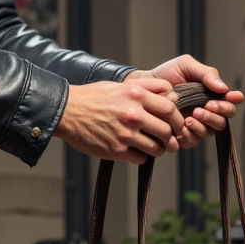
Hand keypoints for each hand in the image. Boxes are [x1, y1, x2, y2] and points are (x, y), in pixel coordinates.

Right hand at [56, 76, 183, 164]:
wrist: (66, 111)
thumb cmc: (93, 97)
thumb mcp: (121, 85)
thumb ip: (148, 88)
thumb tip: (172, 96)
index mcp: (136, 95)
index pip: (170, 109)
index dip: (177, 119)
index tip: (176, 124)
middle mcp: (133, 114)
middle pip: (166, 131)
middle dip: (171, 137)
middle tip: (169, 140)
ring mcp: (125, 134)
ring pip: (156, 148)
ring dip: (157, 149)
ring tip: (152, 146)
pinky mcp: (115, 150)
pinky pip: (140, 158)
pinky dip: (141, 156)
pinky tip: (134, 150)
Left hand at [135, 55, 243, 149]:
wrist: (145, 85)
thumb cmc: (167, 74)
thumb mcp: (187, 66)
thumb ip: (207, 74)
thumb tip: (224, 88)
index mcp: (211, 96)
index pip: (229, 103)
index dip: (232, 102)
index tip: (231, 97)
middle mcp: (206, 113)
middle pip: (222, 121)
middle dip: (216, 114)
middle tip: (207, 106)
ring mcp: (195, 126)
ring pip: (209, 133)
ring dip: (203, 125)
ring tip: (191, 117)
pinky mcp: (181, 136)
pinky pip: (192, 141)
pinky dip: (189, 134)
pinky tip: (182, 125)